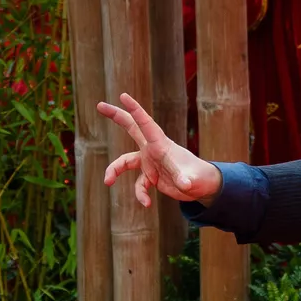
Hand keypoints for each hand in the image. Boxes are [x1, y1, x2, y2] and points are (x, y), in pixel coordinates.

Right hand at [99, 93, 221, 206]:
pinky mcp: (150, 176)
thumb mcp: (192, 178)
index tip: (123, 96)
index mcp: (161, 144)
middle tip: (99, 105)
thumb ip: (185, 179)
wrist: (202, 187)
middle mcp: (152, 149)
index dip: (134, 109)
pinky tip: (147, 204)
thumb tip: (185, 185)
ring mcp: (150, 162)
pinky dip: (140, 195)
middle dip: (116, 116)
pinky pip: (138, 185)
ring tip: (107, 182)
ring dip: (114, 170)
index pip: (145, 123)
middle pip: (130, 128)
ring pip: (124, 161)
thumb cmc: (199, 177)